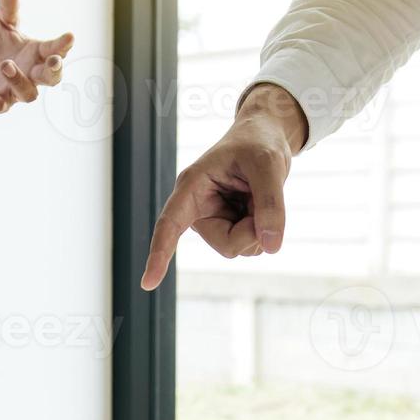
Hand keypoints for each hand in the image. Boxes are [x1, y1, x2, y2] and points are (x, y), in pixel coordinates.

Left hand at [0, 0, 73, 113]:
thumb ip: (8, 8)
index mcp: (36, 54)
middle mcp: (31, 75)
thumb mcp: (1, 24)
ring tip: (5, 64)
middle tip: (54, 62)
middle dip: (54, 71)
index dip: (63, 45)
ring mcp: (15, 92)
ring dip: (18, 80)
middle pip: (51, 79)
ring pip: (27, 94)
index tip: (70, 36)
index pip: (55, 50)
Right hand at [140, 84, 308, 290]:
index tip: (148, 283)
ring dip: (260, 227)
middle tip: (263, 200)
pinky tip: (259, 204)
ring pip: (241, 247)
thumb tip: (271, 247)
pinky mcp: (230, 226)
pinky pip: (251, 244)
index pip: (170, 224)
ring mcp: (215, 220)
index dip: (160, 254)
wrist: (266, 136)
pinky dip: (265, 228)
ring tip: (259, 195)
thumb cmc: (259, 143)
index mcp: (192, 187)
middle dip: (252, 230)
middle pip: (227, 245)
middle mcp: (199, 208)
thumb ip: (271, 204)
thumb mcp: (268, 164)